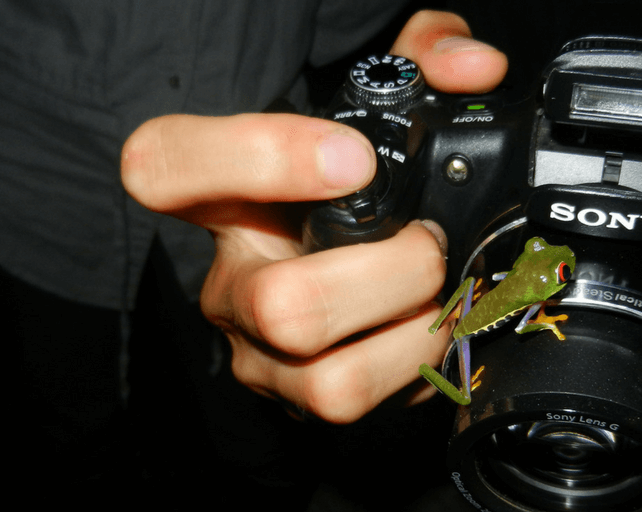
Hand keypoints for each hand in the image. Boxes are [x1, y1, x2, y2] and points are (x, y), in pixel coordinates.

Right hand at [121, 10, 506, 422]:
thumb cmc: (360, 180)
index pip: (166, 164)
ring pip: (325, 373)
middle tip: (427, 244)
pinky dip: (420, 363)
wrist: (359, 272)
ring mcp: (258, 348)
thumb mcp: (387, 100)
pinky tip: (432, 326)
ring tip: (438, 292)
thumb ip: (425, 54)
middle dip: (390, 275)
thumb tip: (475, 68)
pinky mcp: (297, 397)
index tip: (355, 158)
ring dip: (414, 330)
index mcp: (223, 191)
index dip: (257, 158)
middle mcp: (229, 277)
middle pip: (281, 304)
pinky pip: (358, 399)